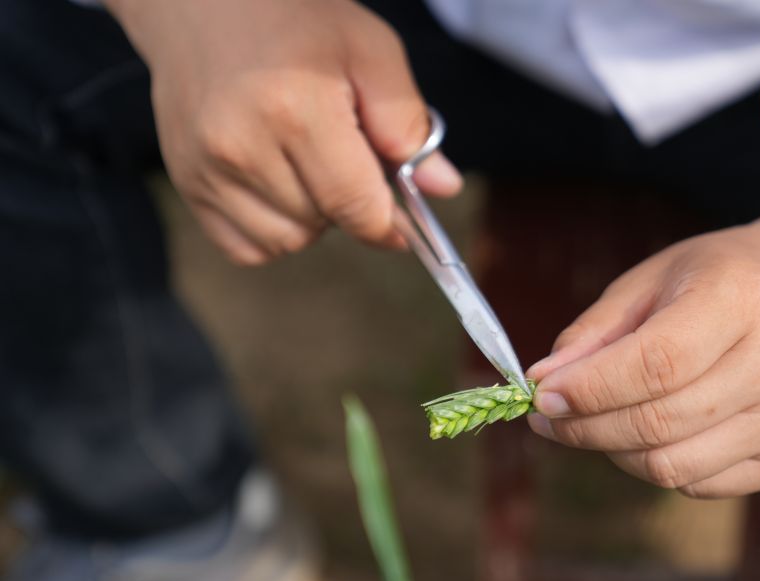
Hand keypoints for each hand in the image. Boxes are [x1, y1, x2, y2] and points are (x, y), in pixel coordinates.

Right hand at [107, 0, 461, 264]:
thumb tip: (444, 188)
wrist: (200, 1)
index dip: (388, 224)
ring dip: (310, 218)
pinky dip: (271, 231)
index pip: (357, 206)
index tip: (402, 222)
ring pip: (287, 241)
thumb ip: (409, 122)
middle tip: (342, 155)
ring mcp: (205, 169)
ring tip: (305, 163)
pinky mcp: (186, 184)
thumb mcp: (369, 50)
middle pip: (325, 225)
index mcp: (295, 109)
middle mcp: (241, 146)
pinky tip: (275, 184)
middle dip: (348, 204)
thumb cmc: (294, 18)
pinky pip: (247, 247)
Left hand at [527, 162, 759, 497]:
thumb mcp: (648, 283)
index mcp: (741, 299)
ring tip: (594, 424)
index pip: (655, 363)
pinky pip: (697, 484)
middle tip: (549, 419)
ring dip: (614, 452)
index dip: (591, 389)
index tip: (543, 398)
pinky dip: (655, 465)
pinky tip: (649, 432)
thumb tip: (545, 384)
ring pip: (671, 466)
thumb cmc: (709, 285)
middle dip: (586, 428)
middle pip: (659, 423)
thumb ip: (593, 334)